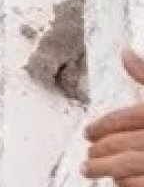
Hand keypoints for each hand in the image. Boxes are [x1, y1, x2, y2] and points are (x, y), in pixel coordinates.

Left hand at [83, 50, 143, 183]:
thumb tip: (125, 53)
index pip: (124, 117)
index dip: (101, 125)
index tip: (87, 133)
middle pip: (123, 142)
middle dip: (101, 148)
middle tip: (87, 154)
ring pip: (128, 164)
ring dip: (105, 167)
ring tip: (91, 169)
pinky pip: (142, 184)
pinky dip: (126, 183)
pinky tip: (118, 182)